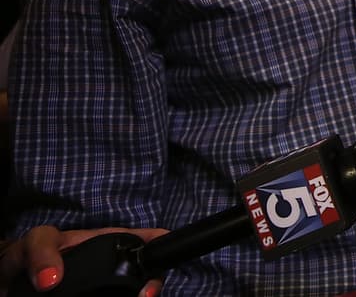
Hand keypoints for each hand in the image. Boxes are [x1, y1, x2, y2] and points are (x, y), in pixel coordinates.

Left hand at [1, 226, 166, 295]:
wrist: (11, 281)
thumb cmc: (28, 253)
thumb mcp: (36, 242)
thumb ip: (42, 251)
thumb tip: (51, 279)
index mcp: (111, 242)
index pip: (148, 241)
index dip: (162, 248)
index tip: (159, 266)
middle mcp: (115, 267)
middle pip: (148, 275)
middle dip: (153, 284)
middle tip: (145, 295)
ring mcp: (106, 290)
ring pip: (133, 294)